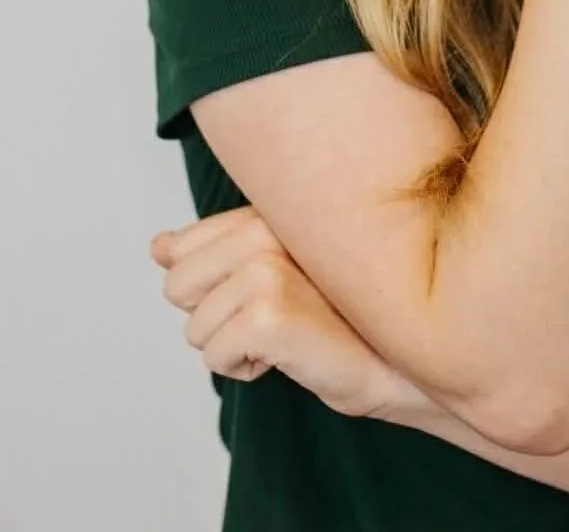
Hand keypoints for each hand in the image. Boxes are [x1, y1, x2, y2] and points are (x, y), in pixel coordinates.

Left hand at [151, 206, 425, 420]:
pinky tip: (286, 355)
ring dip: (232, 344)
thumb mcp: (275, 273)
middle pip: (176, 286)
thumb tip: (157, 246)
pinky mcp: (268, 313)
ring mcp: (268, 267)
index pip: (184, 247)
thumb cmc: (344, 318)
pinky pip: (213, 355)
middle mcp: (267, 227)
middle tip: (276, 315)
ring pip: (193, 327)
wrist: (400, 362)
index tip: (267, 292)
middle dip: (214, 315)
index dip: (213, 286)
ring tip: (287, 332)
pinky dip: (243, 368)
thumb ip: (216, 251)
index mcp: (268, 210)